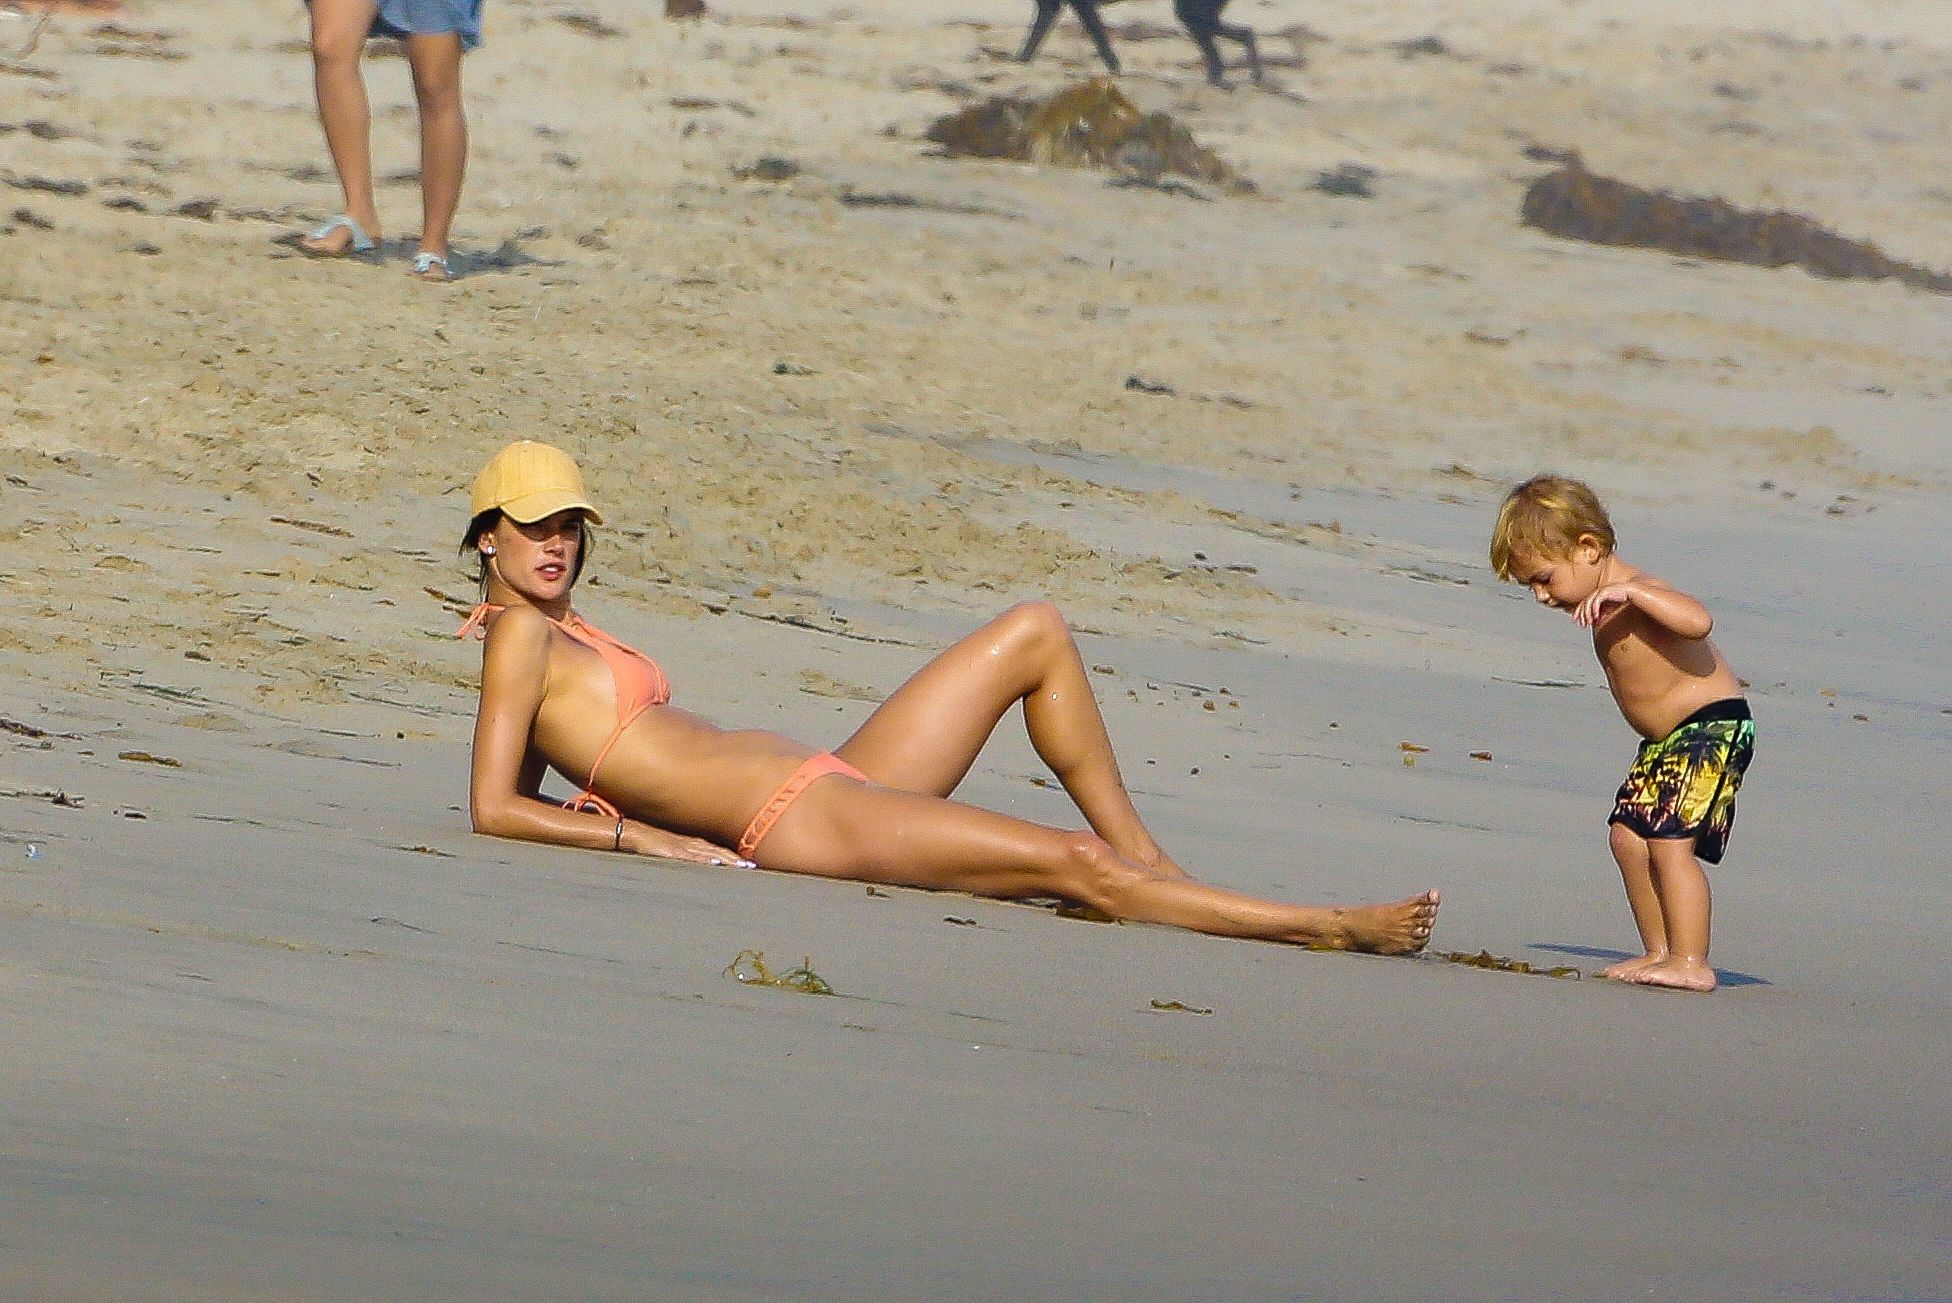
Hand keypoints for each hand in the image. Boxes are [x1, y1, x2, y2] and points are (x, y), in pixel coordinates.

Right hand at [621, 822, 753, 867]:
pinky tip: (715, 864)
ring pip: (709, 854)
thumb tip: (702, 868)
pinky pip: (691, 857)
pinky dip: (704, 860)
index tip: (750, 865)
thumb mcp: (673, 852)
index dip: (734, 858)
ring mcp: (683, 847)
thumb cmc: (652, 845)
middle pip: (718, 852)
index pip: (718, 851)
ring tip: (741, 866)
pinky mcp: (673, 852)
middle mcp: (691, 844)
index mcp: (693, 844)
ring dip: (726, 860)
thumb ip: (687, 858)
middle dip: (735, 859)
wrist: (634, 834)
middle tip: (752, 867)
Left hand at [1573, 584, 1633, 628]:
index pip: (1583, 604)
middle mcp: (1596, 592)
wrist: (1632, 592)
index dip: (1578, 613)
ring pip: (1589, 602)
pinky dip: (1595, 609)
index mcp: (1595, 595)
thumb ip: (1601, 614)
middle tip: (1581, 624)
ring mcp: (1600, 590)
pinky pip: (1597, 600)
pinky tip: (1596, 616)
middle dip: (1581, 615)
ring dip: (1588, 613)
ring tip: (1589, 622)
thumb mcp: (1609, 608)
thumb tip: (1595, 623)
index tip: (1576, 622)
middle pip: (1584, 603)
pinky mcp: (1606, 590)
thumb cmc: (1621, 600)